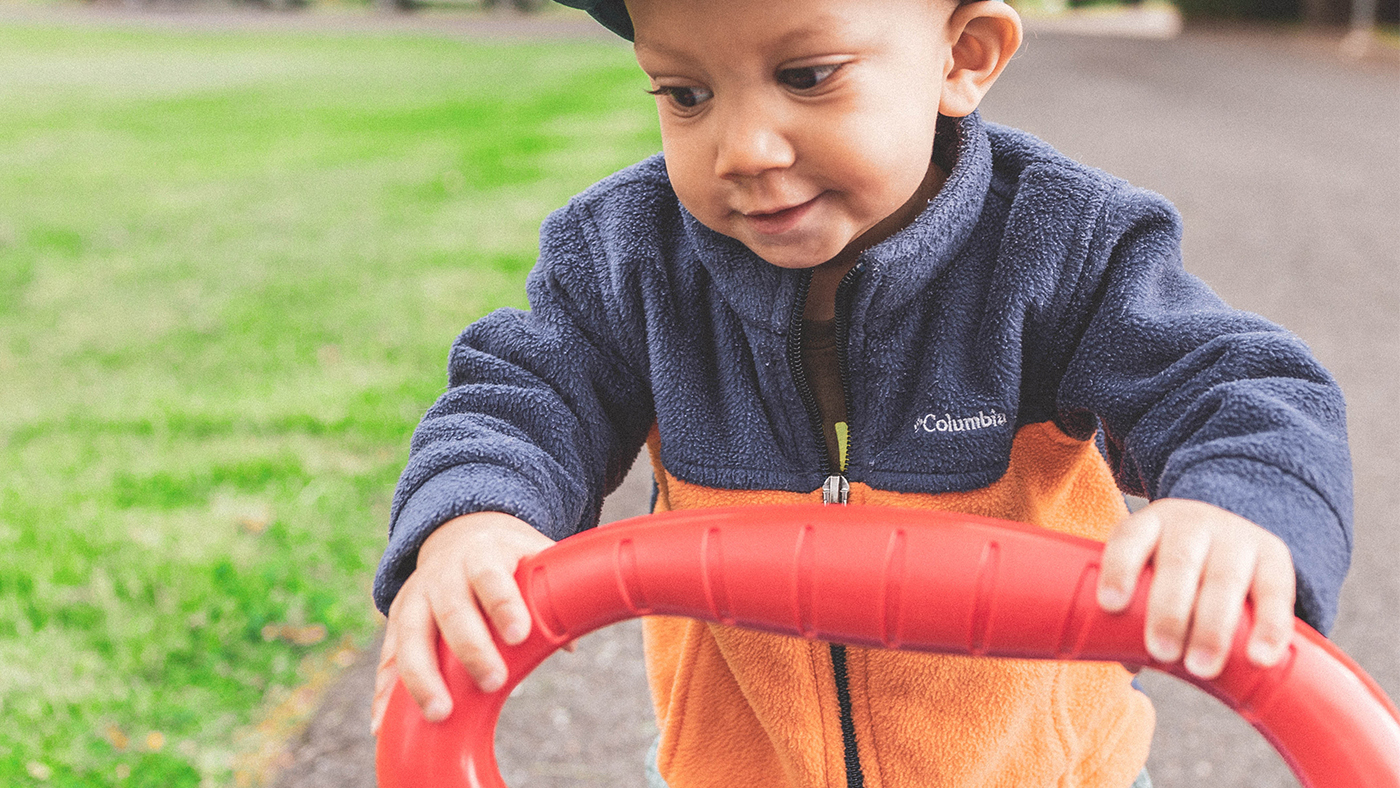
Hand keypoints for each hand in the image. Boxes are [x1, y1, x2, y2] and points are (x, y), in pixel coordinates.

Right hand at [371, 511, 553, 734]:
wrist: (461, 534)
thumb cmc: (508, 558)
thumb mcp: (533, 556)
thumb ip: (553, 593)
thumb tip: (569, 645)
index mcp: (481, 554)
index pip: (491, 576)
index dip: (504, 604)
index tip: (520, 635)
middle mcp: (442, 574)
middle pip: (450, 609)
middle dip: (470, 648)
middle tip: (494, 681)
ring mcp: (415, 598)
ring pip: (411, 637)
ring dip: (422, 677)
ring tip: (440, 714)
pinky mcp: (397, 624)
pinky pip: (388, 659)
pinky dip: (385, 693)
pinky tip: (385, 726)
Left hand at [1096, 498, 1295, 678]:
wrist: (1233, 534)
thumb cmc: (1176, 568)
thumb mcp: (1153, 571)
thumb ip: (1136, 611)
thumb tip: (1133, 662)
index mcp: (1152, 524)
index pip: (1130, 539)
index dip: (1119, 569)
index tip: (1111, 605)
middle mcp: (1193, 524)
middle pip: (1179, 563)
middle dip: (1169, 611)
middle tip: (1161, 652)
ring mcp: (1236, 537)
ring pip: (1224, 580)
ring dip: (1212, 627)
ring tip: (1201, 667)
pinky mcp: (1275, 556)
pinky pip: (1275, 593)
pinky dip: (1269, 628)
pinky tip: (1258, 657)